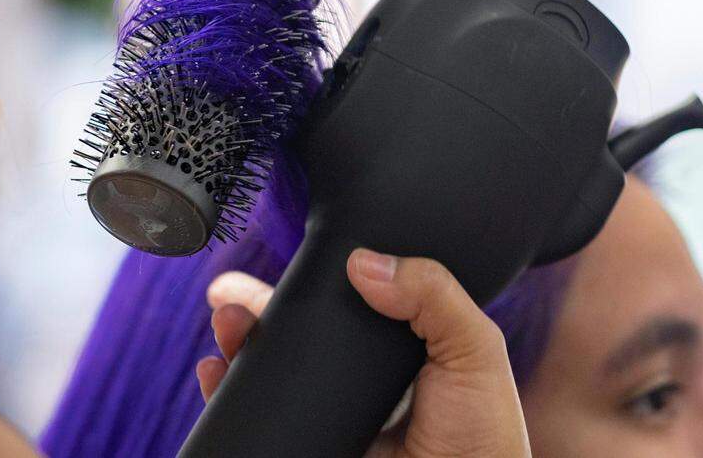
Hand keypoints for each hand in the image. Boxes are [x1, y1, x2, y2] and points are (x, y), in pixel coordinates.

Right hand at [198, 250, 531, 457]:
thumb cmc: (485, 442)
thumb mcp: (474, 351)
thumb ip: (433, 294)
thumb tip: (364, 261)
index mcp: (396, 351)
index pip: (344, 306)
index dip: (309, 283)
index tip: (284, 266)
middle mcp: (357, 382)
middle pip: (293, 334)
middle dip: (255, 309)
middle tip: (230, 295)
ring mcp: (329, 415)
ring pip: (267, 372)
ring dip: (236, 344)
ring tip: (226, 326)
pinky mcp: (307, 441)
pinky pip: (257, 417)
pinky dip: (226, 392)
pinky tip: (217, 374)